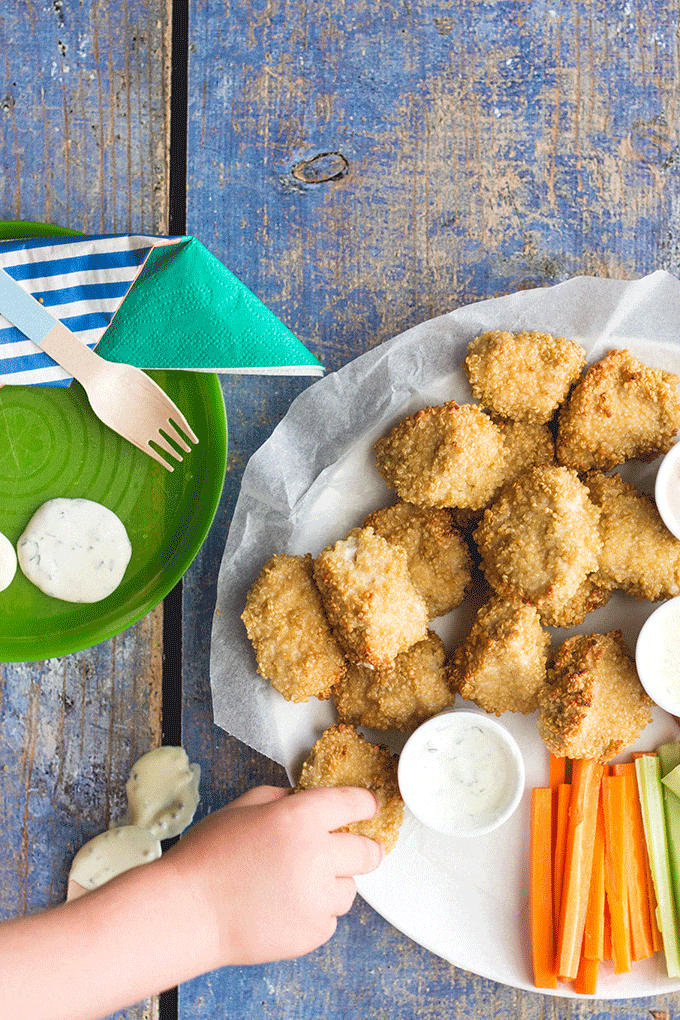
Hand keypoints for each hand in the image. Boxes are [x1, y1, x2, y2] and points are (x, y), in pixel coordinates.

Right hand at [163, 785, 382, 966]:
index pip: (355, 803)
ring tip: (294, 883)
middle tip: (344, 849)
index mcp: (300, 817)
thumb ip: (285, 799)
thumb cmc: (208, 857)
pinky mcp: (313, 932)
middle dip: (361, 848)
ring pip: (350, 888)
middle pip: (369, 852)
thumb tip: (309, 801)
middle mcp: (316, 856)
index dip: (364, 804)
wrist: (188, 912)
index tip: (367, 807)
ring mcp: (317, 898)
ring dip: (333, 883)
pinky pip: (330, 918)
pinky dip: (315, 912)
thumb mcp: (244, 807)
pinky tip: (283, 905)